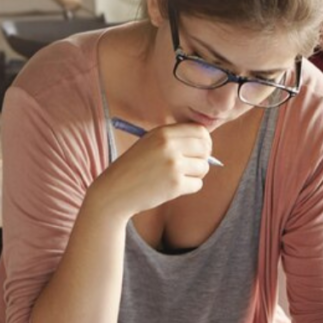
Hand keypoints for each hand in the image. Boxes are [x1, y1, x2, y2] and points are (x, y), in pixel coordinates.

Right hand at [92, 123, 211, 217]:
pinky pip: (197, 184)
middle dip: (204, 158)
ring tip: (178, 177)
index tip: (201, 150)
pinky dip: (189, 187)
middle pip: (205, 148)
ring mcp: (173, 165)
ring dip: (196, 174)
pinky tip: (173, 188)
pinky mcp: (175, 185)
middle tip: (193, 166)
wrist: (115, 191)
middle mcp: (169, 146)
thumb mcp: (150, 144)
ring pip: (204, 167)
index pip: (200, 131)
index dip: (205, 141)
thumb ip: (174, 140)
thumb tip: (206, 145)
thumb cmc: (134, 168)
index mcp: (163, 133)